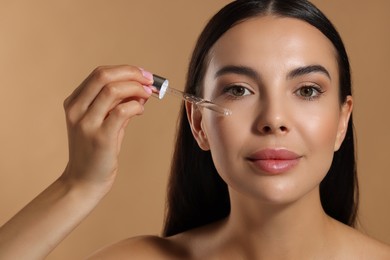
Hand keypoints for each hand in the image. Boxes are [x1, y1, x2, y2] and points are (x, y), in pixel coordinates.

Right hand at [62, 65, 152, 191]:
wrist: (84, 181)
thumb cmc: (96, 151)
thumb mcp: (103, 122)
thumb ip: (118, 105)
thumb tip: (141, 88)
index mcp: (74, 102)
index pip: (100, 74)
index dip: (125, 70)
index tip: (143, 74)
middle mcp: (76, 110)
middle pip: (103, 76)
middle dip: (132, 73)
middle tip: (149, 80)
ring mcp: (86, 123)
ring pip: (113, 90)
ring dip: (136, 88)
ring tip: (147, 96)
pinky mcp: (100, 138)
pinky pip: (122, 111)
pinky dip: (136, 106)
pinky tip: (140, 111)